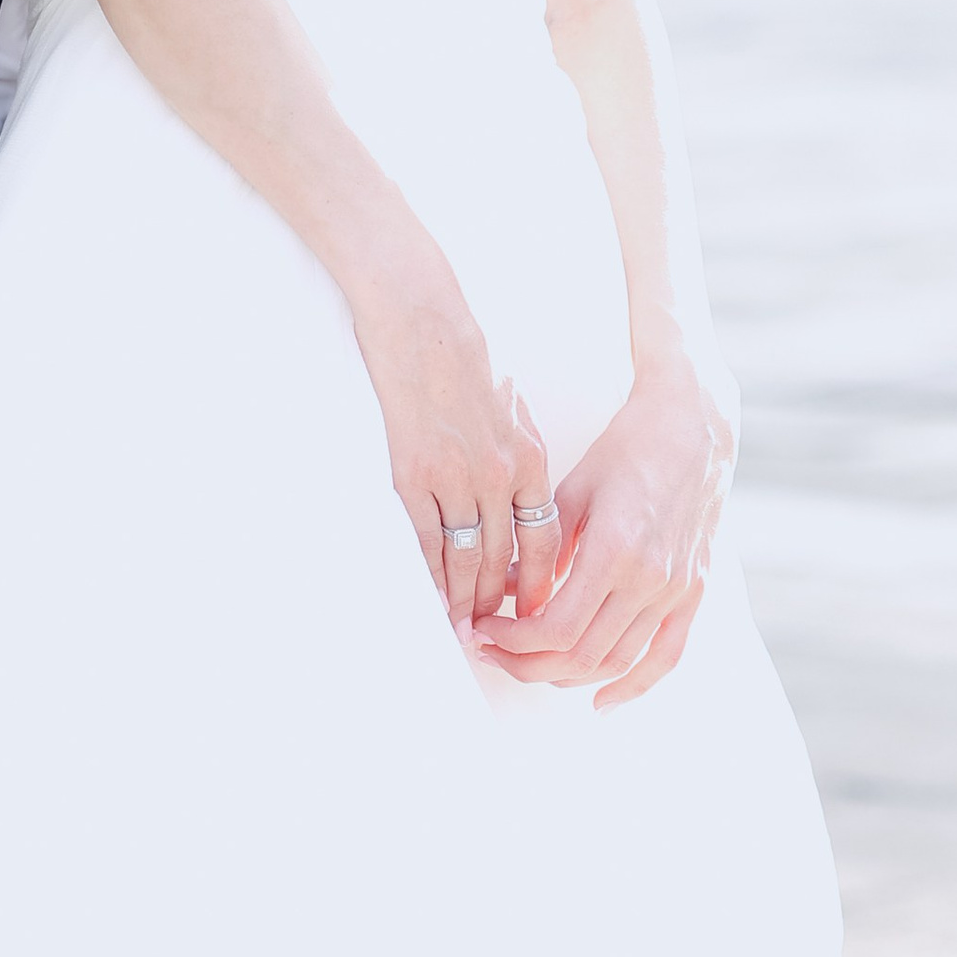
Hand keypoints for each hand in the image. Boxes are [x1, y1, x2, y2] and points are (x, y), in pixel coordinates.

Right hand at [339, 224, 559, 638]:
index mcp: (527, 457)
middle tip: (497, 640)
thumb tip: (518, 493)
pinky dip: (430, 578)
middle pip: (506, 560)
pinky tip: (430, 599)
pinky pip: (427, 543)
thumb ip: (516, 450)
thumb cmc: (462, 354)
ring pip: (467, 561)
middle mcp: (497, 476)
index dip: (540, 583)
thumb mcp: (509, 403)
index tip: (535, 611)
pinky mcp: (412, 475)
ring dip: (464, 602)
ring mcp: (454, 479)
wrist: (420, 316)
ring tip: (462, 632)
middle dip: (501, 606)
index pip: (544, 540)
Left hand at [471, 355, 734, 702]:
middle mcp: (649, 578)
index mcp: (614, 549)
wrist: (691, 428)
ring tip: (530, 665)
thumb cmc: (624, 450)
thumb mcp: (572, 491)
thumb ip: (541, 550)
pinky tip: (601, 701)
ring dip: (567, 676)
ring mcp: (676, 590)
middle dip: (526, 663)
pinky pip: (666, 658)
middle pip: (581, 655)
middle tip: (491, 651)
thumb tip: (501, 592)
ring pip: (616, 662)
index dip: (513, 640)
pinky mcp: (694, 593)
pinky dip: (633, 687)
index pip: (555, 627)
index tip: (483, 630)